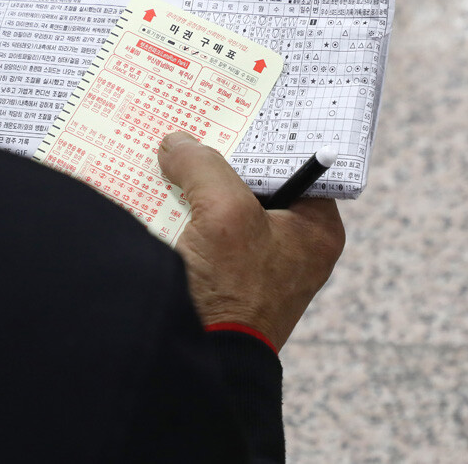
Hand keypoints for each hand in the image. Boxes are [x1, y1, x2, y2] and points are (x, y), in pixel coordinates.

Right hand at [158, 131, 344, 350]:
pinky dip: (179, 209)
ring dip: (195, 182)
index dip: (268, 134)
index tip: (238, 105)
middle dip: (222, 155)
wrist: (200, 361)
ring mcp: (252, 262)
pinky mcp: (218, 276)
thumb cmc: (232, 292)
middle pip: (254, 180)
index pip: (298, 162)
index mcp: (315, 228)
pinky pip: (200, 228)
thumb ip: (204, 166)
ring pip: (222, 203)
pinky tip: (153, 186)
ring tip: (167, 147)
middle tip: (196, 119)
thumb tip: (177, 143)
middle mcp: (289, 243)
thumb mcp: (225, 212)